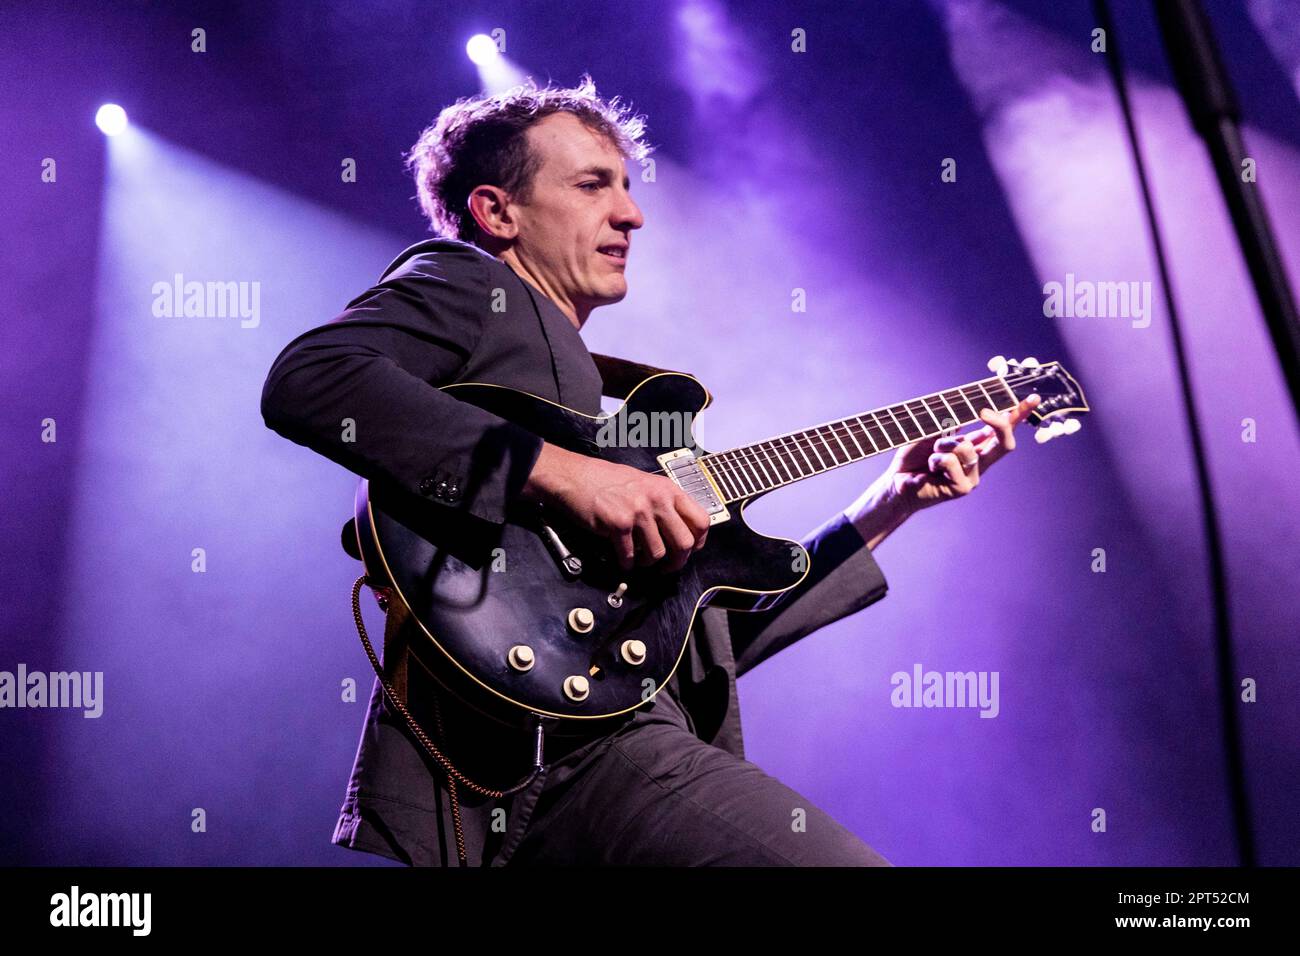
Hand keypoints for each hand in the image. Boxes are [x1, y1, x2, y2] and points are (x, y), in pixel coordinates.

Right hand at [521, 442, 709, 571]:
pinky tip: (622, 557)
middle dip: (677, 562)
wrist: (575, 476)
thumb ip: (664, 503)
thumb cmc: (606, 480)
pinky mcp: (619, 524)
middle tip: (667, 566)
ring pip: (657, 554)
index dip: (698, 542)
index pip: (701, 521)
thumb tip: (679, 530)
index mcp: (668, 489)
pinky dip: (627, 563)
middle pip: (684, 543)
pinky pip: (631, 556)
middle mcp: (657, 500)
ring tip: (639, 559)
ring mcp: (639, 512)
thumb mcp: (645, 484)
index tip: (689, 550)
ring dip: (648, 564)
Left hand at [885, 394, 1040, 512]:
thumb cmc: (914, 458)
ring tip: (932, 454)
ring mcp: (972, 477)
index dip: (1018, 416)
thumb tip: (969, 408)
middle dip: (1000, 423)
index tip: (1033, 399)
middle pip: (1004, 443)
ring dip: (944, 444)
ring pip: (967, 448)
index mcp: (976, 448)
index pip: (1002, 431)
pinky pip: (952, 462)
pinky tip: (929, 468)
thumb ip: (952, 423)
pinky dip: (937, 458)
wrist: (895, 483)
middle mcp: (978, 463)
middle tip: (983, 411)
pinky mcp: (962, 488)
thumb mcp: (933, 432)